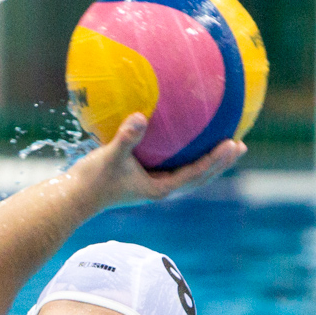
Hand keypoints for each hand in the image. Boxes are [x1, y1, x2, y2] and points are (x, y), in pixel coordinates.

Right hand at [70, 114, 245, 209]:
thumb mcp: (109, 157)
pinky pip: (172, 165)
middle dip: (220, 162)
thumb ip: (126, 138)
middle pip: (199, 176)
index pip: (195, 174)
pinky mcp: (144, 180)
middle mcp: (160, 189)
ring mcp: (153, 185)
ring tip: (223, 144)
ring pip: (189, 173)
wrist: (74, 198)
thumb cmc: (92, 181)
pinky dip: (186, 154)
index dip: (215, 160)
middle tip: (240, 144)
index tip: (233, 144)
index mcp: (159, 188)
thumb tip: (140, 116)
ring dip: (208, 161)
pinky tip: (184, 138)